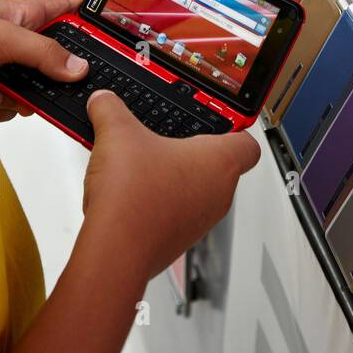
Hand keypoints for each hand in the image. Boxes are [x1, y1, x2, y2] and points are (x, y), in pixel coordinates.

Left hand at [0, 0, 87, 121]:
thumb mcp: (2, 36)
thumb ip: (43, 51)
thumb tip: (78, 66)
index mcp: (22, 13)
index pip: (67, 9)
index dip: (89, 19)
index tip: (111, 38)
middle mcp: (15, 39)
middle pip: (56, 57)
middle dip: (51, 74)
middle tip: (45, 80)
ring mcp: (2, 67)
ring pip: (35, 87)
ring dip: (19, 95)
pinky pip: (13, 107)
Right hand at [82, 91, 259, 280]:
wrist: (115, 250)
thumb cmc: (134, 197)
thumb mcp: (117, 133)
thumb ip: (111, 109)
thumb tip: (104, 101)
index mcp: (220, 162)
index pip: (248, 142)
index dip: (233, 127)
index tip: (217, 118)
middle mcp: (218, 195)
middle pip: (217, 165)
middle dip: (188, 150)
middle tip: (164, 136)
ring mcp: (199, 221)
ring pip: (194, 191)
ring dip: (171, 177)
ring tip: (139, 163)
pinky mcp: (176, 239)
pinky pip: (173, 212)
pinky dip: (156, 201)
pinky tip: (129, 192)